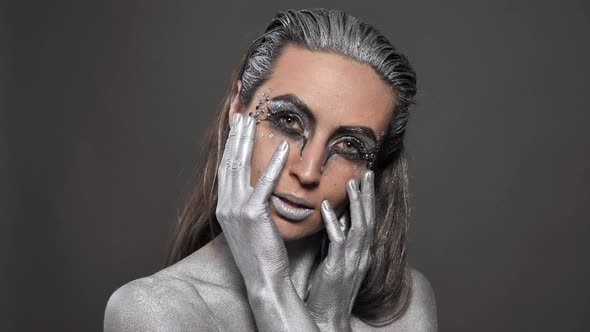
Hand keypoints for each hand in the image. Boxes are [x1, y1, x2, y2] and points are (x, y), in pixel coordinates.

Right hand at [216, 113, 290, 290]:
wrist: (264, 279)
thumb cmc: (263, 254)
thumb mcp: (252, 226)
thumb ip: (253, 204)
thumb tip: (262, 189)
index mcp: (225, 207)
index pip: (226, 169)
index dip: (231, 146)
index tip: (236, 127)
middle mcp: (225, 206)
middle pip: (229, 163)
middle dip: (234, 137)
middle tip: (240, 114)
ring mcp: (236, 210)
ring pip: (240, 168)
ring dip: (247, 142)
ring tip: (253, 121)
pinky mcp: (252, 216)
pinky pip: (264, 185)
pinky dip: (273, 165)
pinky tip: (282, 148)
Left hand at [305, 171, 375, 331]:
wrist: (327, 319)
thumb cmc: (327, 291)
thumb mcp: (334, 260)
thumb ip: (336, 241)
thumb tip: (333, 219)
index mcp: (361, 253)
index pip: (368, 221)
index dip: (368, 200)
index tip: (366, 179)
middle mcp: (361, 255)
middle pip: (369, 219)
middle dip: (369, 195)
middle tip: (367, 172)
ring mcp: (352, 262)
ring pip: (360, 226)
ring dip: (357, 203)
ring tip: (352, 181)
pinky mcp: (338, 269)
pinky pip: (338, 241)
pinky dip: (334, 222)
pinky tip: (326, 207)